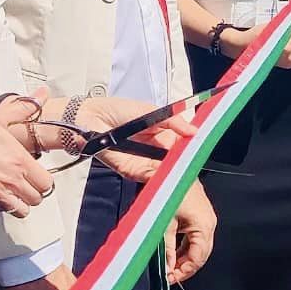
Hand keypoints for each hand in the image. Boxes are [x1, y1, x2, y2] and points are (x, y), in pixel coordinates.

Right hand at [0, 97, 52, 214]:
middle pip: (37, 198)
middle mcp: (11, 180)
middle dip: (34, 190)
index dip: (43, 177)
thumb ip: (24, 108)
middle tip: (26, 180)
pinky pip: (3, 212)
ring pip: (23, 210)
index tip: (36, 171)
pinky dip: (5, 206)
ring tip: (14, 189)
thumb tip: (42, 95)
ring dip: (21, 201)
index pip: (46, 182)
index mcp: (19, 160)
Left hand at [41, 94, 195, 183]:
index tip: (202, 151)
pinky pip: (149, 177)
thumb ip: (172, 121)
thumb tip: (194, 131)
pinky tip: (170, 176)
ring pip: (165, 173)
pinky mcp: (132, 171)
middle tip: (197, 165)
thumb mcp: (149, 111)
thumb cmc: (115, 110)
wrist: (88, 119)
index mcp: (161, 134)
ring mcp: (144, 162)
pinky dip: (160, 179)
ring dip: (175, 175)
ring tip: (187, 172)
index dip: (192, 149)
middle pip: (175, 162)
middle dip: (185, 165)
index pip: (182, 146)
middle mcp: (154, 151)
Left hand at [167, 179, 215, 284]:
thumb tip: (167, 269)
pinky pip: (196, 235)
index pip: (198, 258)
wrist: (172, 167)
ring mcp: (206, 217)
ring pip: (199, 245)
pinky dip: (186, 245)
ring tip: (170, 265)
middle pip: (201, 253)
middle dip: (185, 266)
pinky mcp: (201, 213)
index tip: (170, 279)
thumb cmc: (168, 193)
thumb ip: (167, 248)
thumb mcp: (165, 223)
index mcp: (204, 226)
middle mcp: (210, 223)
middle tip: (169, 275)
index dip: (185, 272)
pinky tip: (174, 251)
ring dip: (185, 256)